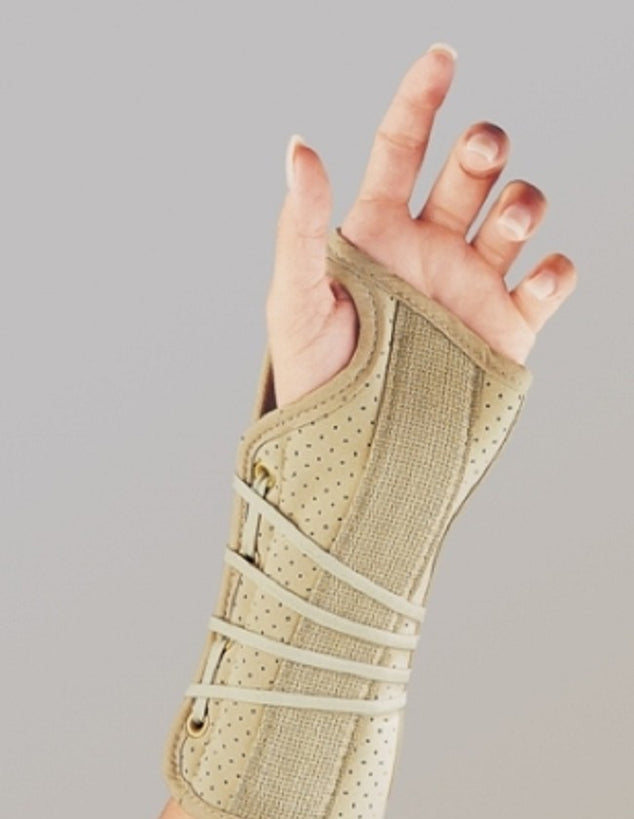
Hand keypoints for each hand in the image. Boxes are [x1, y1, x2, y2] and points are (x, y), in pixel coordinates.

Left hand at [266, 44, 576, 406]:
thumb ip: (302, 226)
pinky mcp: (505, 327)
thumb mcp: (297, 300)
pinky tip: (538, 277)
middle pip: (471, 170)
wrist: (357, 452)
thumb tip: (299, 146)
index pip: (403, 145)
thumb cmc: (315, 380)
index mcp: (378, 231)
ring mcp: (471, 284)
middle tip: (480, 154)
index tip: (443, 55)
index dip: (423, 95)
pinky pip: (548, 282)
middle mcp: (430, 248)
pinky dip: (555, 270)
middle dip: (484, 147)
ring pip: (517, 213)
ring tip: (509, 224)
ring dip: (524, 201)